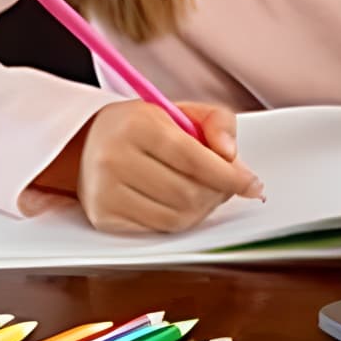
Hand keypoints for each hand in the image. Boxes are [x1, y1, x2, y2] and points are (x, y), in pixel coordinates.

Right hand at [60, 101, 261, 234]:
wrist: (88, 142)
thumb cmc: (143, 127)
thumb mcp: (181, 110)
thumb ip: (218, 121)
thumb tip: (231, 155)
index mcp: (137, 125)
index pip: (194, 159)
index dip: (230, 176)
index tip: (252, 184)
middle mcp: (114, 159)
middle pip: (188, 193)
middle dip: (218, 194)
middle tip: (227, 186)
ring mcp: (105, 191)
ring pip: (176, 217)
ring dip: (203, 210)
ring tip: (206, 193)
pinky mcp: (104, 217)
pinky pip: (158, 230)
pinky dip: (181, 220)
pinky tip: (183, 204)